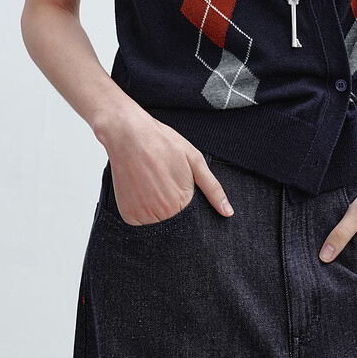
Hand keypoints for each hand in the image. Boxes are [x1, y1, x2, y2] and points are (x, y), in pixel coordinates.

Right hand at [98, 106, 233, 224]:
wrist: (129, 134)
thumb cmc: (163, 143)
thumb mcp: (194, 160)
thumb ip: (213, 189)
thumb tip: (228, 212)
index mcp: (182, 202)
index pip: (192, 217)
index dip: (188, 200)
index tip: (179, 185)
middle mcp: (162, 214)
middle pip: (174, 221)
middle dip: (174, 206)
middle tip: (165, 181)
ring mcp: (142, 216)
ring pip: (157, 223)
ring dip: (158, 210)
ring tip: (153, 183)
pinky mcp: (128, 216)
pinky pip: (140, 223)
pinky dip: (143, 210)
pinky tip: (142, 189)